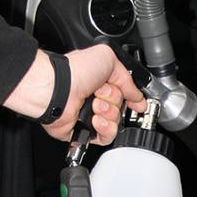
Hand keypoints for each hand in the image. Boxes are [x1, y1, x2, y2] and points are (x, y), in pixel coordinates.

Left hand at [5, 45, 146, 143]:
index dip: (132, 97)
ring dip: (109, 113)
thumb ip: (127, 78)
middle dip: (115, 101)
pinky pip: (107, 137)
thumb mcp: (109, 60)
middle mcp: (96, 98)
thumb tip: (138, 95)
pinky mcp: (86, 132)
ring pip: (116, 123)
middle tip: (101, 93)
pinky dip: (106, 128)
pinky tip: (96, 119)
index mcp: (102, 81)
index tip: (137, 102)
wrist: (58, 90)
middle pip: (122, 108)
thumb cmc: (76, 71)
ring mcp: (91, 115)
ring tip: (95, 105)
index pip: (125, 93)